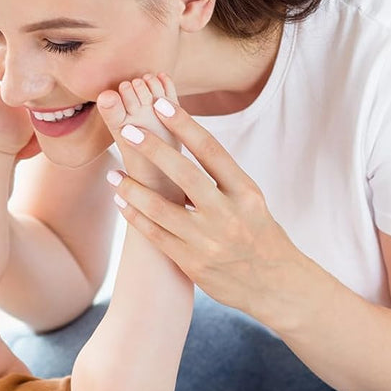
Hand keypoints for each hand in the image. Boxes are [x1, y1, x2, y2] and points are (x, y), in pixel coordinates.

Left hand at [100, 72, 306, 324]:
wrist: (277, 287)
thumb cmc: (260, 236)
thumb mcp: (251, 202)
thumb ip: (223, 179)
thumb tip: (188, 144)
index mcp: (246, 191)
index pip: (212, 150)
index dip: (185, 125)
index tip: (161, 104)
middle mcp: (228, 213)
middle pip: (184, 173)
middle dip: (152, 149)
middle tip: (127, 130)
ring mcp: (209, 240)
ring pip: (161, 208)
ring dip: (132, 189)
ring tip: (113, 174)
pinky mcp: (192, 263)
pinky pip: (156, 235)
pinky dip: (135, 217)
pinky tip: (122, 202)